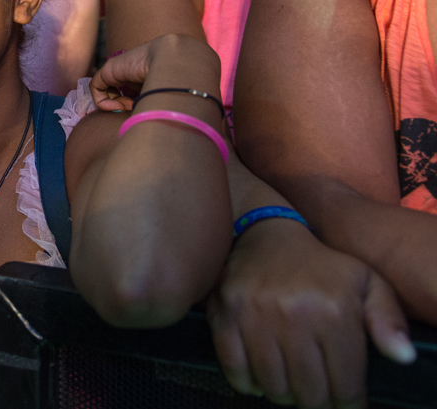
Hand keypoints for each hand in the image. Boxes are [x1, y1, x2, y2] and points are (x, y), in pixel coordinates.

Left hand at [90, 34, 217, 111]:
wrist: (174, 60)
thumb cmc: (176, 82)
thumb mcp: (164, 99)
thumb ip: (153, 107)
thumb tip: (144, 126)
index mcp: (146, 78)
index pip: (131, 96)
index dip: (133, 109)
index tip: (141, 114)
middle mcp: (131, 75)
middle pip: (118, 95)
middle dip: (123, 109)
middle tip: (133, 113)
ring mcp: (120, 71)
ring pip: (108, 93)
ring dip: (115, 106)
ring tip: (129, 108)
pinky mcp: (109, 70)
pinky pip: (96, 88)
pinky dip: (103, 102)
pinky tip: (118, 106)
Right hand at [208, 220, 415, 406]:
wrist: (265, 235)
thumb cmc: (322, 267)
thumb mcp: (366, 283)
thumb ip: (389, 320)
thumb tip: (404, 356)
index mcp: (334, 310)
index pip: (346, 386)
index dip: (348, 402)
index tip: (345, 397)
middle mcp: (294, 315)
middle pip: (309, 393)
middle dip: (317, 401)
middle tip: (318, 392)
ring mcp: (254, 316)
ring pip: (273, 386)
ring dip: (284, 394)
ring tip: (292, 384)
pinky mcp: (224, 315)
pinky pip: (235, 369)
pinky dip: (248, 383)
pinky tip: (260, 377)